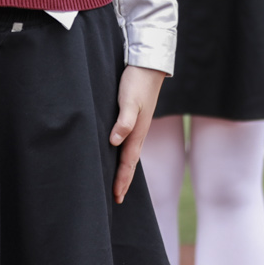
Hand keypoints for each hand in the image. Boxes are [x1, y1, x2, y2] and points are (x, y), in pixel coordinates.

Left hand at [110, 65, 165, 202]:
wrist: (148, 65)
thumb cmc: (137, 82)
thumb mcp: (128, 101)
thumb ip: (123, 121)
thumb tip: (115, 142)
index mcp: (137, 132)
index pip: (127, 162)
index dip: (121, 180)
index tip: (117, 197)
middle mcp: (138, 132)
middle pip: (130, 162)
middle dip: (124, 180)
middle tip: (117, 198)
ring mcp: (138, 125)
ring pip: (130, 153)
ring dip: (124, 169)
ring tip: (119, 182)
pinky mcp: (135, 117)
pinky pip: (129, 142)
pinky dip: (124, 154)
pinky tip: (120, 153)